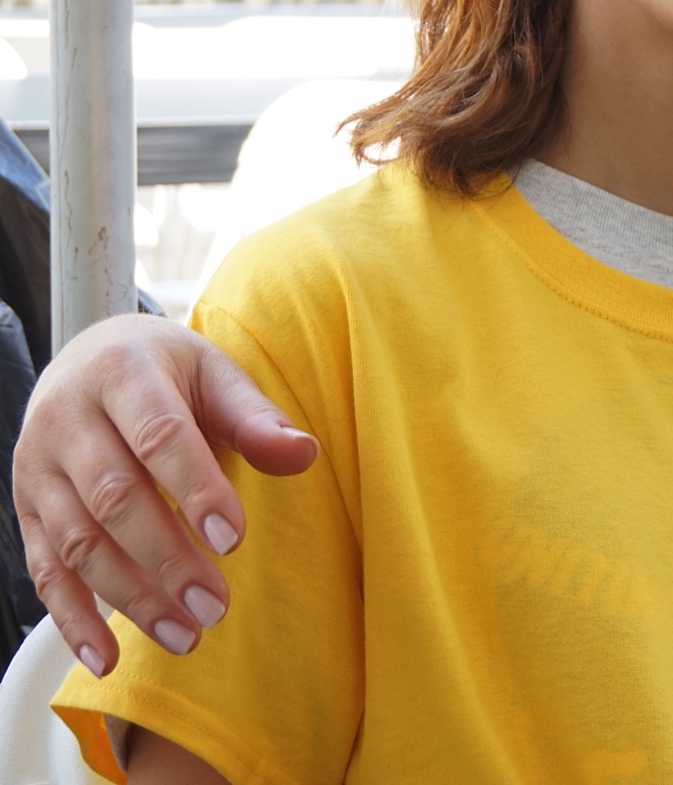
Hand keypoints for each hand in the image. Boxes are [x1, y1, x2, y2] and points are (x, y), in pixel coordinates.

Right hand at [11, 313, 317, 674]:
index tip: (232, 539)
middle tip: (214, 606)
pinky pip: (44, 571)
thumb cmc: (166, 370)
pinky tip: (106, 658)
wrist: (89, 357)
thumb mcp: (214, 373)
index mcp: (121, 373)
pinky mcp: (27, 509)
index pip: (159, 436)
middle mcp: (66, 419)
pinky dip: (72, 619)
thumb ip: (255, 417)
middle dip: (166, 560)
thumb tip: (303, 455)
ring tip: (185, 636)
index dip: (196, 489)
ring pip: (78, 543)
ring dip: (129, 598)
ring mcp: (38, 468)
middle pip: (114, 498)